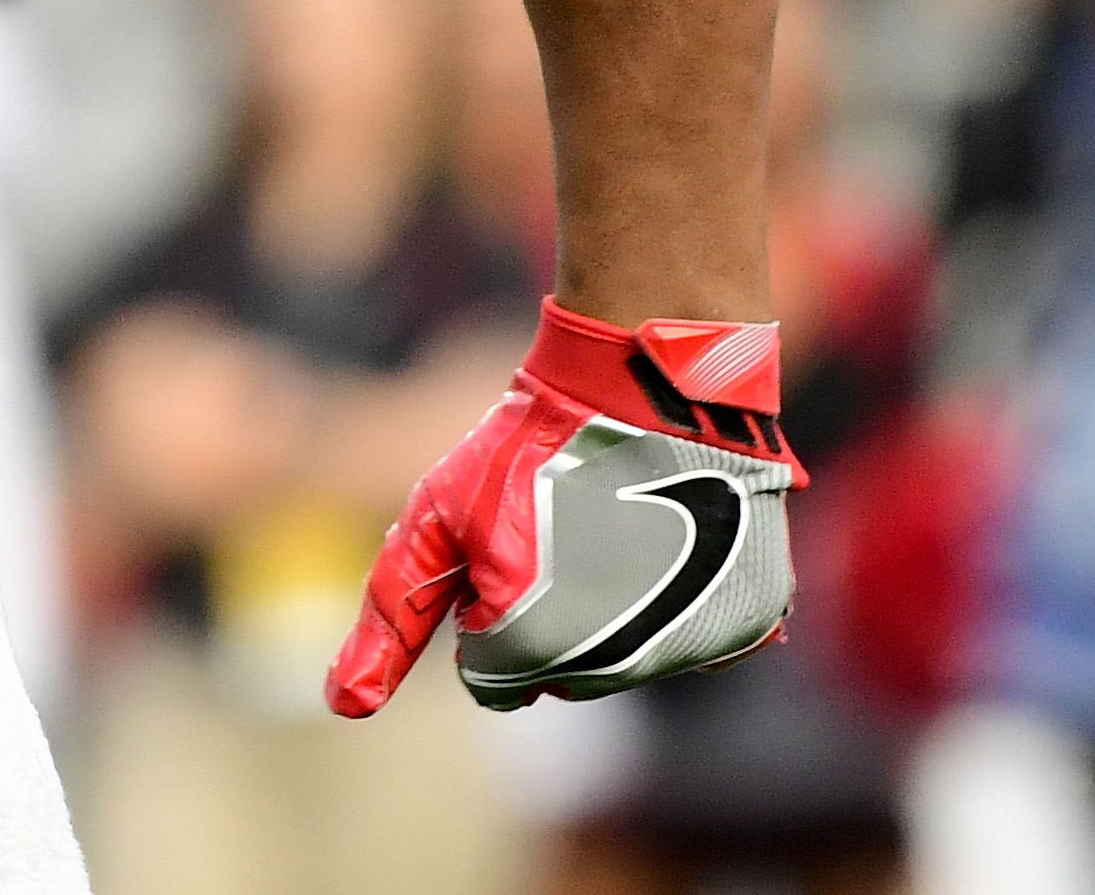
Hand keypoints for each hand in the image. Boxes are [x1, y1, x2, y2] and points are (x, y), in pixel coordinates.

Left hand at [327, 299, 800, 715]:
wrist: (642, 387)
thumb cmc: (525, 448)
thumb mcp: (435, 521)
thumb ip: (389, 619)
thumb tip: (345, 706)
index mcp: (530, 647)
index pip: (489, 676)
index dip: (486, 606)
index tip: (507, 544)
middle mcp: (615, 666)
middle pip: (560, 677)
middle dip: (547, 616)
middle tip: (560, 531)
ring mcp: (689, 648)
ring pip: (628, 662)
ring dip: (614, 612)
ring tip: (613, 527)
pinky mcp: (749, 625)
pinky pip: (697, 640)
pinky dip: (681, 604)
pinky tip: (670, 539)